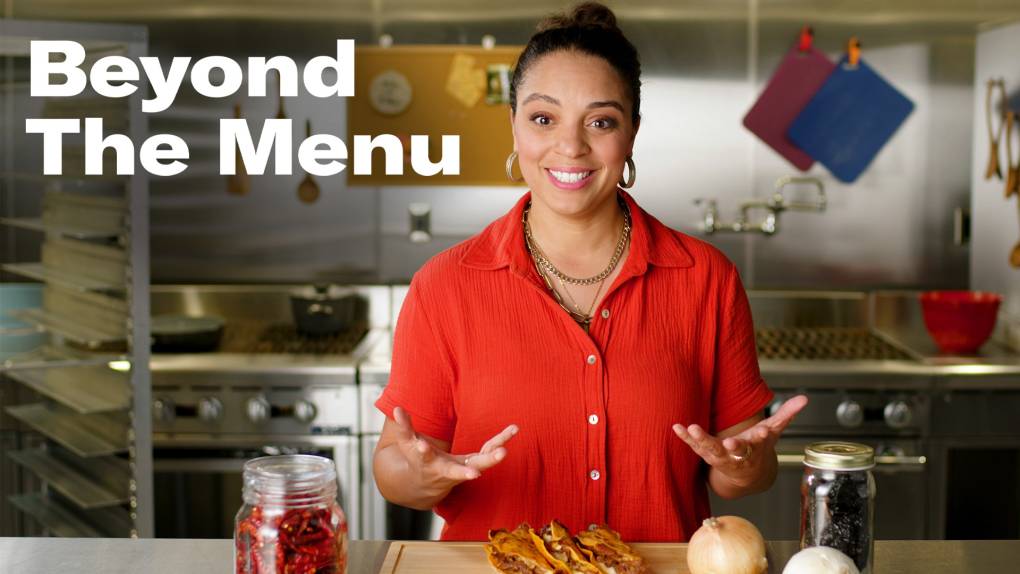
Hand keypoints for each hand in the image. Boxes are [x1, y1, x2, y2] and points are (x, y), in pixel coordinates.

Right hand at [392, 406, 517, 495]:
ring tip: (503, 451)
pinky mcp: (476, 464)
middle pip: (457, 472)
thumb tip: (397, 408)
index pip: (424, 457)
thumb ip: (404, 427)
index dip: (422, 451)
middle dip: (466, 472)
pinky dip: (500, 442)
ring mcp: (464, 470)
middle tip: (476, 472)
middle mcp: (447, 471)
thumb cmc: (418, 460)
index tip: (421, 447)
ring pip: (479, 464)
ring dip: (492, 458)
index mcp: (429, 463)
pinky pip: (490, 453)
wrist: (428, 485)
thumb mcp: (408, 445)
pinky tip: (513, 429)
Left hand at [672, 395, 807, 487]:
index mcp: (755, 447)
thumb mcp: (773, 431)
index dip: (758, 438)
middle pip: (734, 451)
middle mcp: (737, 454)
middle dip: (732, 448)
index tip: (758, 434)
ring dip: (701, 441)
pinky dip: (685, 438)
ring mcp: (720, 456)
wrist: (745, 473)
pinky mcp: (706, 454)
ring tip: (692, 429)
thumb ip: (786, 414)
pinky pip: (695, 447)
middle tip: (728, 443)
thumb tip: (805, 398)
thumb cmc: (758, 446)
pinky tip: (676, 427)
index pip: (758, 442)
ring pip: (710, 450)